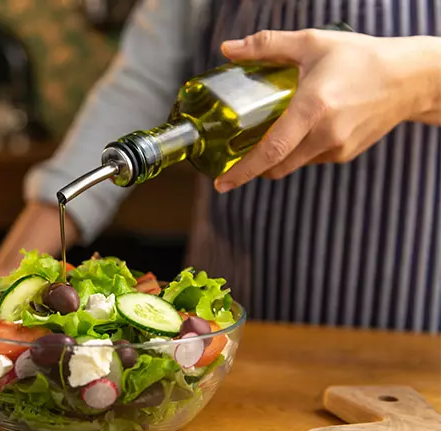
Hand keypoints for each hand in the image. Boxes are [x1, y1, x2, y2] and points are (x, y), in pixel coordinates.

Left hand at [214, 29, 438, 192]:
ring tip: (268, 134)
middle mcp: (325, 135)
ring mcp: (337, 148)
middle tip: (234, 158)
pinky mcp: (346, 154)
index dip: (243, 170)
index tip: (222, 183)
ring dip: (276, 157)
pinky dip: (298, 150)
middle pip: (276, 166)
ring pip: (293, 163)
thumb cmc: (360, 58)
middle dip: (253, 168)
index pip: (271, 150)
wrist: (410, 78)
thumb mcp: (311, 43)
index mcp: (313, 109)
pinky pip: (311, 158)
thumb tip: (228, 49)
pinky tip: (300, 130)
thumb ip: (266, 46)